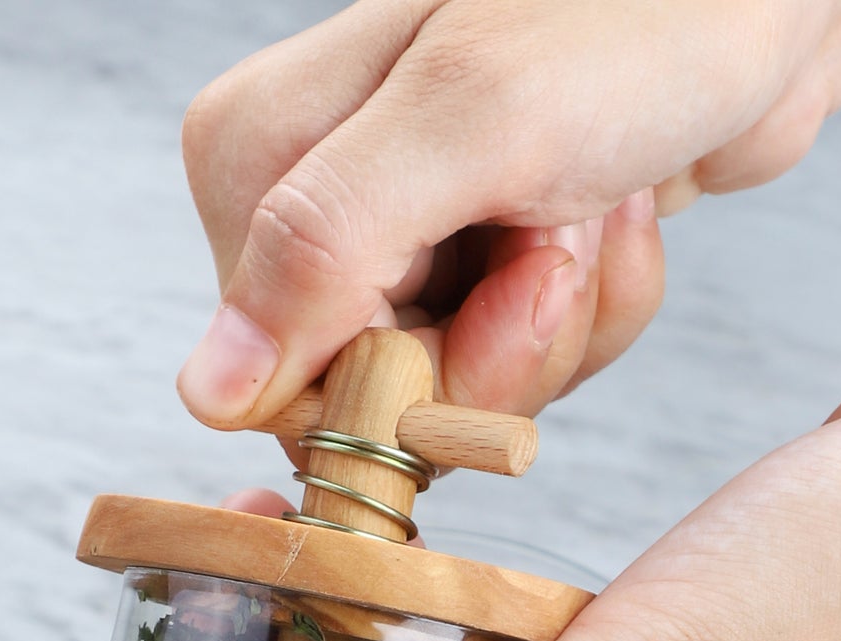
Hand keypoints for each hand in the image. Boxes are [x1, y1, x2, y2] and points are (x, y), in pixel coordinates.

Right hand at [176, 0, 840, 427]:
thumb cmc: (636, 14)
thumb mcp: (470, 120)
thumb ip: (322, 250)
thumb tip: (204, 396)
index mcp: (256, 159)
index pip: (279, 384)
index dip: (400, 377)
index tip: (490, 283)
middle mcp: (308, 204)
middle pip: (371, 401)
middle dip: (497, 349)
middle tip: (559, 233)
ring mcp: (398, 240)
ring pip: (455, 396)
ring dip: (561, 325)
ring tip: (594, 208)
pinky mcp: (477, 266)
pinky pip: (519, 371)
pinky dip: (594, 314)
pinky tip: (616, 219)